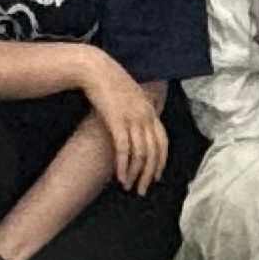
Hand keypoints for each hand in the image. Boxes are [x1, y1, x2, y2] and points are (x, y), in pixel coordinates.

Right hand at [83, 55, 169, 191]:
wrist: (96, 69)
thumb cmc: (110, 82)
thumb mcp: (131, 96)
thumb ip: (138, 111)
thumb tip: (137, 128)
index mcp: (150, 110)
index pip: (163, 142)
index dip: (161, 161)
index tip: (156, 176)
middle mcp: (145, 116)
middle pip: (154, 152)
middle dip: (149, 174)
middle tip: (142, 189)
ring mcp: (132, 119)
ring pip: (141, 154)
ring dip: (136, 174)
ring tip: (129, 186)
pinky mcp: (117, 121)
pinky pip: (124, 150)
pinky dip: (123, 166)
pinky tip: (120, 177)